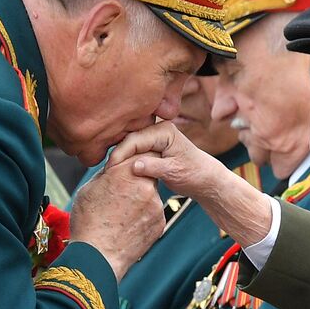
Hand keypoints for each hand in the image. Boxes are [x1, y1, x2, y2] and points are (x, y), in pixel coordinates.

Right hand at [70, 156, 164, 278]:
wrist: (98, 256)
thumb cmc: (88, 222)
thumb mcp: (89, 189)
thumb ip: (107, 174)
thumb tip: (115, 169)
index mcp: (126, 173)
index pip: (142, 153)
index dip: (136, 159)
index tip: (130, 165)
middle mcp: (146, 186)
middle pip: (149, 174)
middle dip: (140, 179)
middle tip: (125, 190)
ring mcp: (156, 206)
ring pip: (152, 195)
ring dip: (141, 199)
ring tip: (122, 213)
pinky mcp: (160, 223)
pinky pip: (153, 213)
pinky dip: (144, 216)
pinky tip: (128, 225)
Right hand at [112, 124, 272, 247]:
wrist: (205, 179)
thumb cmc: (195, 174)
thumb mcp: (174, 172)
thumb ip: (154, 168)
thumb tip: (134, 166)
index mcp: (165, 131)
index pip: (135, 139)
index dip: (120, 154)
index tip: (109, 168)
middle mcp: (158, 129)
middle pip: (129, 140)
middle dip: (116, 155)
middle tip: (104, 171)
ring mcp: (154, 137)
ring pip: (129, 146)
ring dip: (119, 159)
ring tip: (108, 173)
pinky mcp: (151, 147)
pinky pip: (133, 152)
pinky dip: (126, 161)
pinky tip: (116, 173)